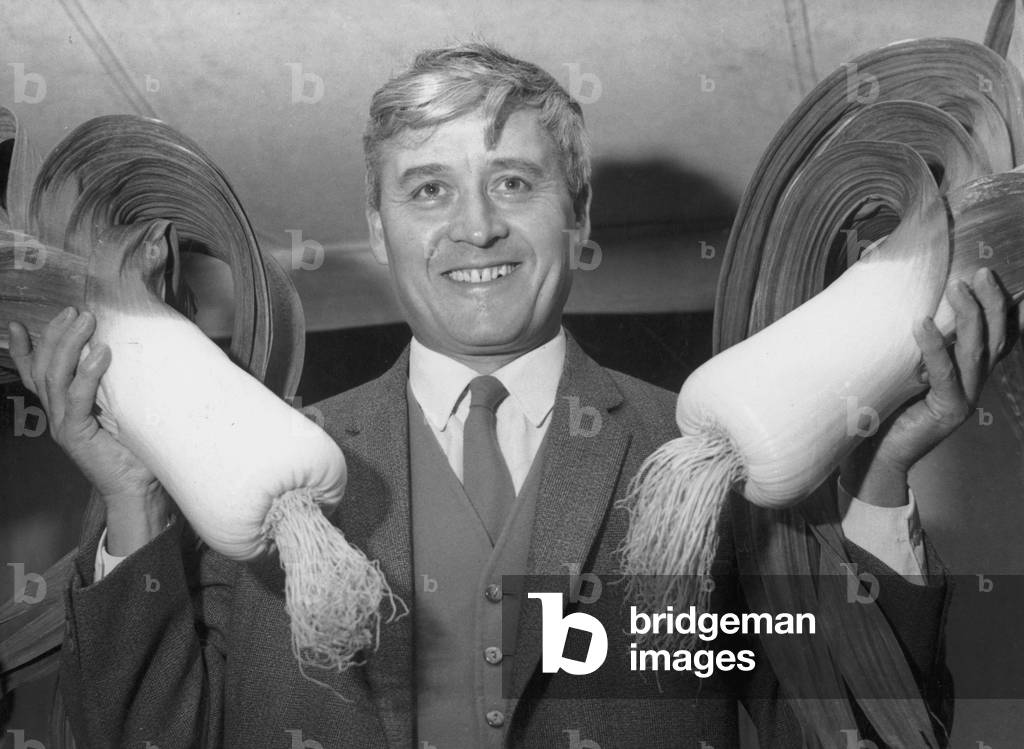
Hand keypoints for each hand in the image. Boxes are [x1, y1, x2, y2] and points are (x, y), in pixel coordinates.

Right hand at [9, 308, 169, 552]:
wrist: (137, 490)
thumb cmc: (135, 451)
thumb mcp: (122, 412)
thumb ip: (116, 388)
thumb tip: (130, 354)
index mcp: (63, 409)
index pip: (35, 374)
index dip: (24, 350)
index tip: (16, 324)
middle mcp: (57, 415)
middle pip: (44, 367)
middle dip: (56, 335)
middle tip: (74, 311)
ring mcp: (63, 425)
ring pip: (55, 377)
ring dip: (69, 345)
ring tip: (85, 321)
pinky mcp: (76, 435)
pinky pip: (78, 399)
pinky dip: (88, 374)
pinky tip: (100, 353)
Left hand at [842, 267, 1016, 506]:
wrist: (873, 455)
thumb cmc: (882, 409)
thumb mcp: (901, 370)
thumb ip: (909, 345)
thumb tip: (897, 304)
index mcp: (965, 374)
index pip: (996, 338)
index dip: (1004, 309)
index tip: (997, 278)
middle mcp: (972, 385)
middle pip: (995, 338)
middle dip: (993, 303)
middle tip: (981, 273)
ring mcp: (964, 399)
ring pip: (976, 351)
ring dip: (970, 316)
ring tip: (958, 287)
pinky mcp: (947, 412)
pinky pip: (944, 374)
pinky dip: (934, 348)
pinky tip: (922, 325)